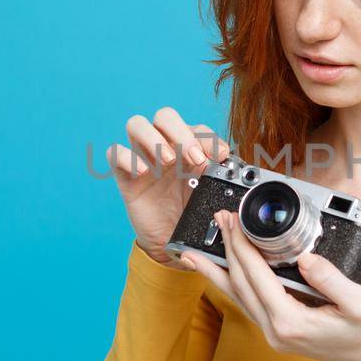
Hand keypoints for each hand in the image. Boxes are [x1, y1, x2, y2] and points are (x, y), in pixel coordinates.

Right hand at [107, 107, 229, 269]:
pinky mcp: (125, 176)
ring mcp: (143, 159)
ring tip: (167, 162)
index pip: (196, 127)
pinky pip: (114, 153)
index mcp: (189, 149)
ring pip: (136, 124)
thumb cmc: (193, 215)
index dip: (208, 137)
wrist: (172, 245)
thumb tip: (246, 171)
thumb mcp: (212, 197)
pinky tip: (142, 173)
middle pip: (164, 116)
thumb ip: (225, 181)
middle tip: (193, 158)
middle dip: (180, 132)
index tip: (221, 155)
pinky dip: (126, 157)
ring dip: (153, 138)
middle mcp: (165, 148)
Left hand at [181, 209, 360, 360]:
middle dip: (227, 249)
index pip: (257, 276)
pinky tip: (225, 274)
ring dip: (218, 271)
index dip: (242, 245)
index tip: (234, 221)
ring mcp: (275, 334)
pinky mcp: (280, 331)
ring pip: (237, 297)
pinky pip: (249, 303)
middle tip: (219, 220)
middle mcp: (276, 331)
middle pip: (240, 284)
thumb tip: (305, 258)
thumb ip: (331, 279)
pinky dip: (233, 284)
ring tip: (194, 253)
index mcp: (292, 322)